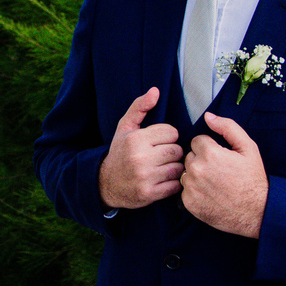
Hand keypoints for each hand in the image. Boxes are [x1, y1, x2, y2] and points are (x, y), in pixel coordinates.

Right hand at [98, 87, 183, 208]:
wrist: (106, 184)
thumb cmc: (119, 152)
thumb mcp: (125, 128)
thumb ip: (140, 107)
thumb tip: (156, 91)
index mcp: (135, 139)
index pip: (172, 132)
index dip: (167, 136)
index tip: (159, 142)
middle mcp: (140, 158)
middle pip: (177, 150)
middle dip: (172, 152)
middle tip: (162, 155)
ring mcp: (145, 177)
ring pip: (178, 167)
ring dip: (174, 168)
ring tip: (163, 167)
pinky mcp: (150, 194)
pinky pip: (175, 185)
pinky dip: (173, 183)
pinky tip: (163, 179)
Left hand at [182, 112, 267, 237]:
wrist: (256, 211)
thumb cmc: (253, 179)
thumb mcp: (248, 148)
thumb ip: (227, 127)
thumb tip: (208, 116)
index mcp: (209, 153)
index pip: (197, 141)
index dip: (210, 148)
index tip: (221, 158)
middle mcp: (196, 169)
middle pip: (190, 156)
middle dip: (202, 160)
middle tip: (219, 171)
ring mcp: (191, 187)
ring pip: (186, 172)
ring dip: (196, 175)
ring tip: (215, 183)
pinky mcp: (188, 202)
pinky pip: (185, 189)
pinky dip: (195, 191)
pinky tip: (210, 194)